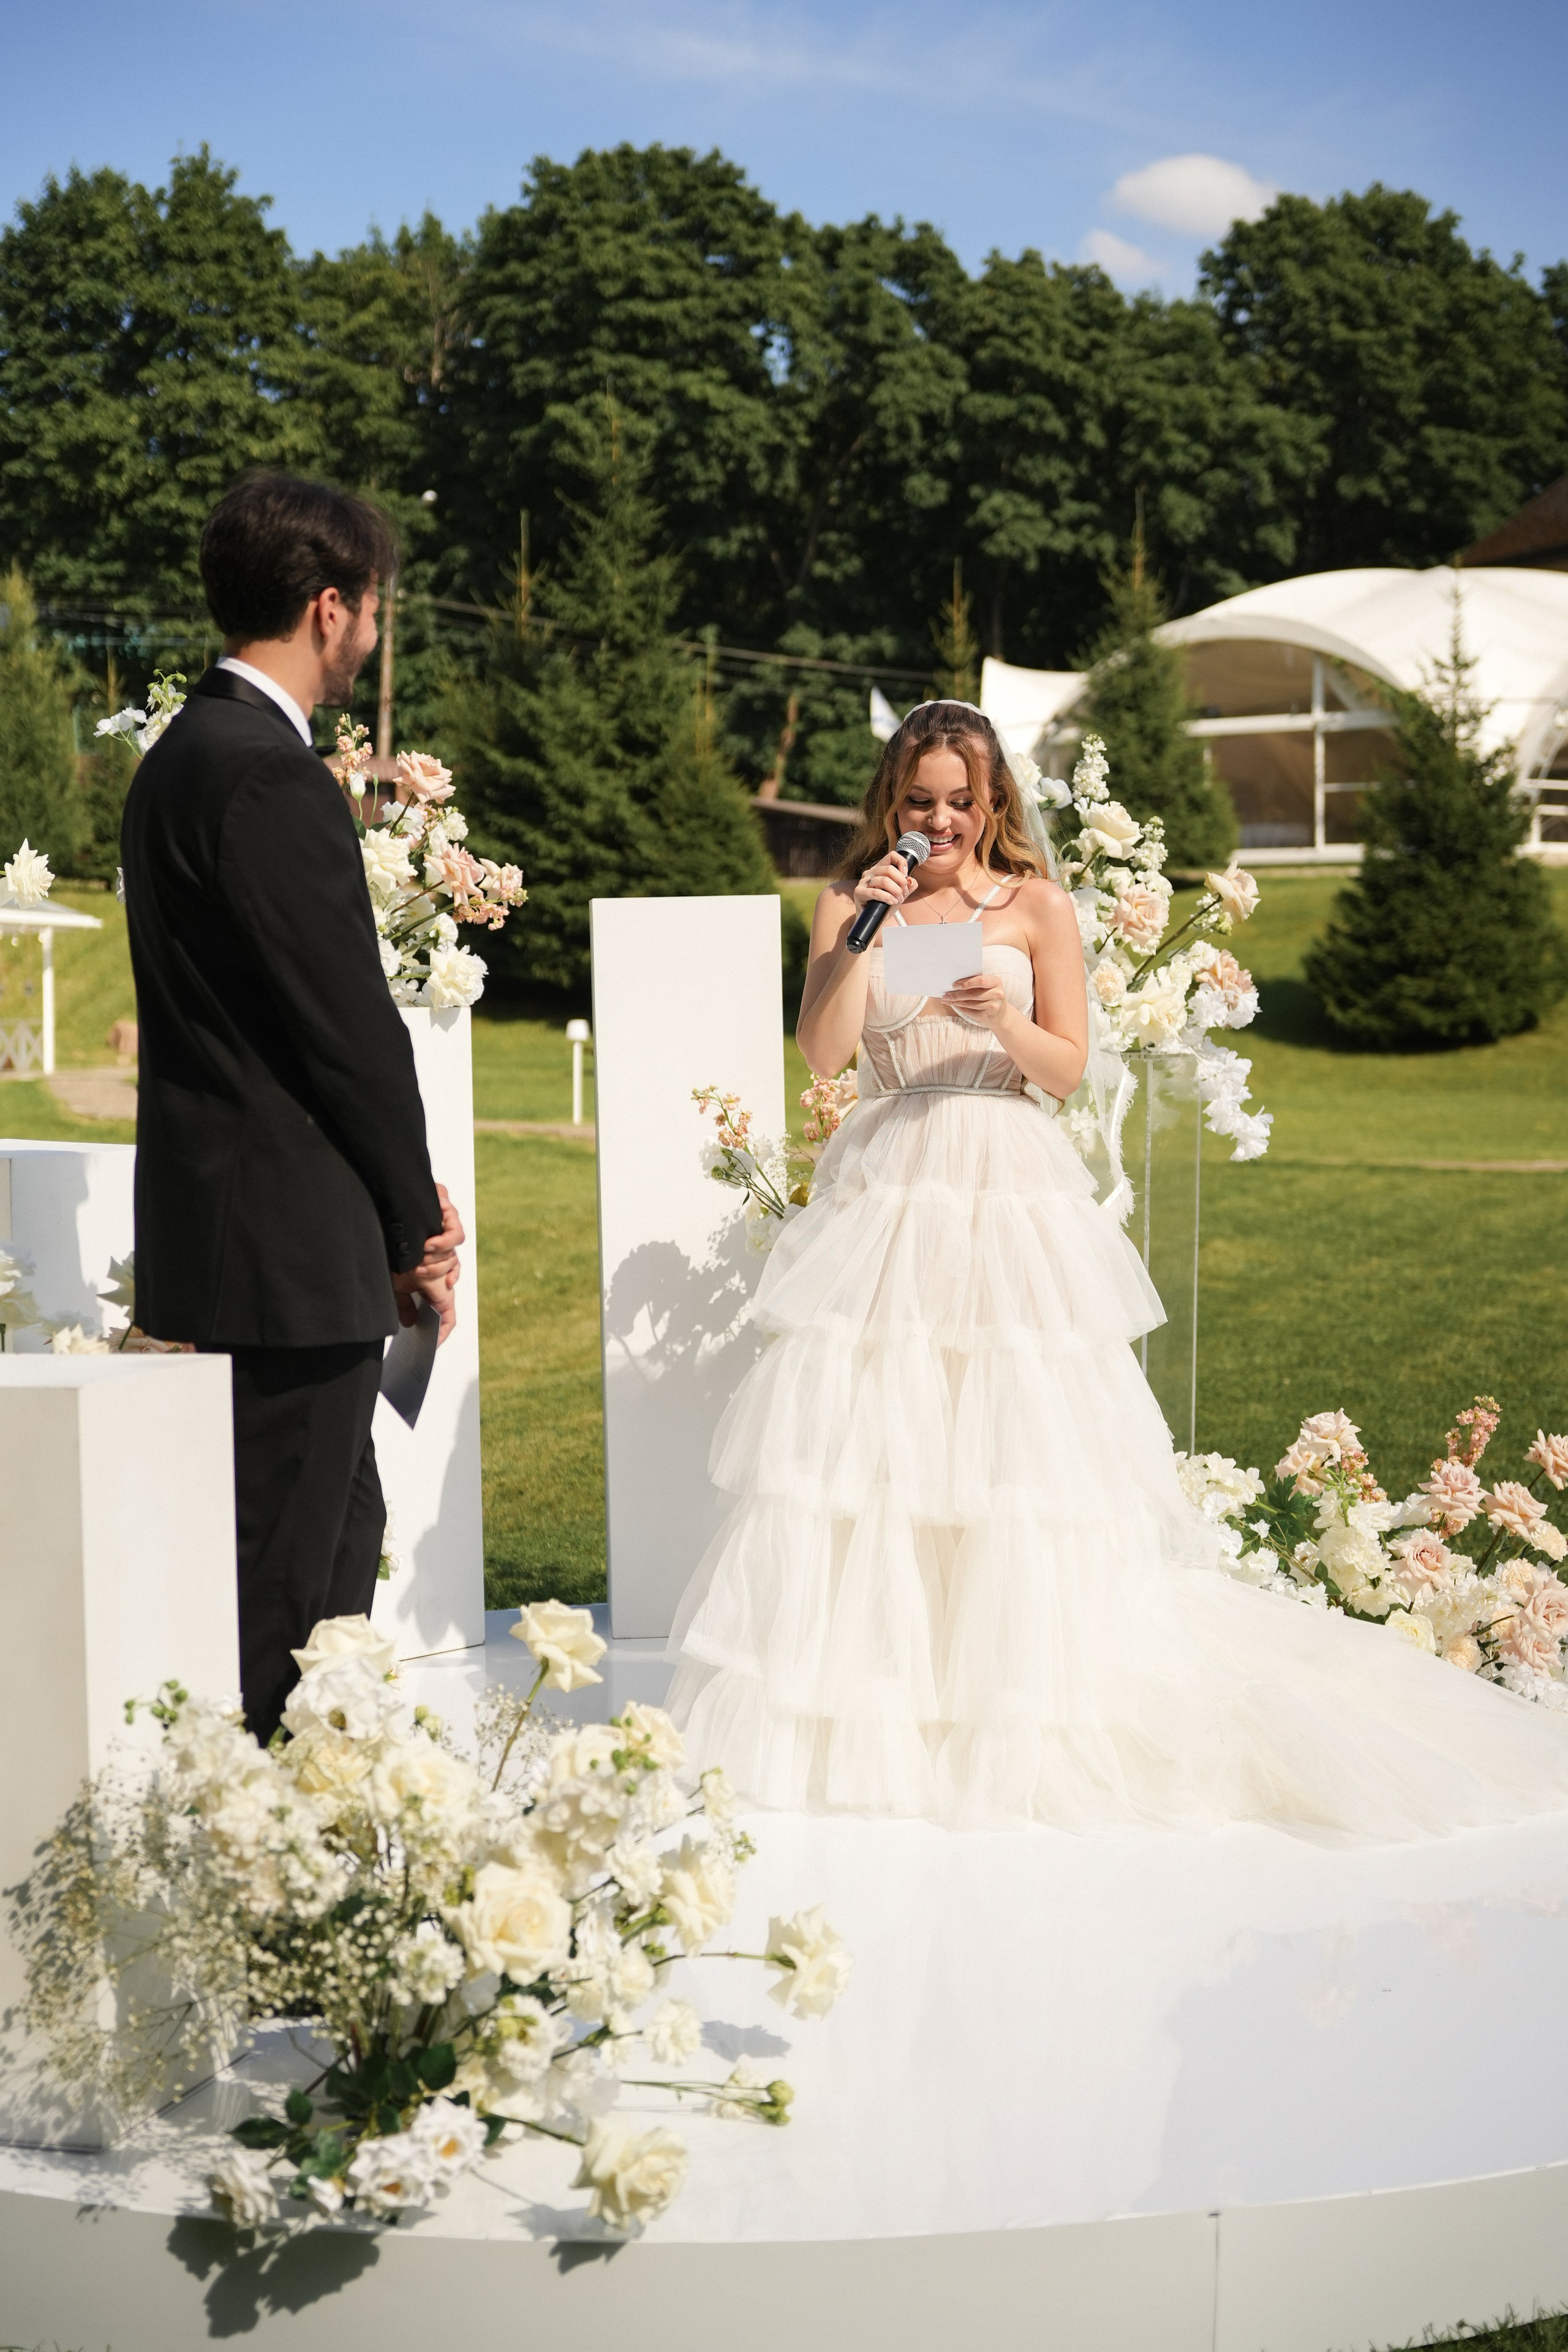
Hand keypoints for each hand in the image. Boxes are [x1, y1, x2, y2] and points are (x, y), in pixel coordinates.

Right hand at [391, 1182, 464, 1343]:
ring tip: (417, 1256)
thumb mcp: (394, 1278)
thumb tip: (409, 1324)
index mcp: (432, 1278)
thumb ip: (404, 1301)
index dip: (444, 1326)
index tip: (434, 1343)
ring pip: (453, 1260)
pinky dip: (443, 1242)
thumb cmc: (392, 1242)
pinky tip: (428, 1242)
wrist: (389, 1204)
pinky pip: (456, 1237)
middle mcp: (443, 1262)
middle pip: (450, 1282)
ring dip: (433, 1262)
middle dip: (432, 1280)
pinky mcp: (450, 1218)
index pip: (446, 1308)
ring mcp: (447, 1240)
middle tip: (415, 1274)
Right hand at [851, 852, 915, 917]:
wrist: (873, 921)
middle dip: (901, 882)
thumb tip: (911, 881)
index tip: (906, 876)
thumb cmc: (884, 906)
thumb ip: (908, 887)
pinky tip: (891, 902)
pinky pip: (875, 892)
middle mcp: (870, 872)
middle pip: (889, 869)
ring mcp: (863, 882)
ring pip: (884, 880)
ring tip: (898, 900)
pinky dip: (886, 897)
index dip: (902, 863)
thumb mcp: (900, 895)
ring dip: (895, 891)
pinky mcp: (858, 892)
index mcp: (879, 868)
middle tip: (903, 893)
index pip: (892, 856)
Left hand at [943, 969, 1011, 1034]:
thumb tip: (954, 984)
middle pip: (973, 994)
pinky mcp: (987, 1016)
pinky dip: (960, 1008)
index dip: (966, 983)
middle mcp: (997, 994)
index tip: (954, 985)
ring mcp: (993, 1006)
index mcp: (996, 982)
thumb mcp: (987, 986)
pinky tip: (954, 1005)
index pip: (981, 981)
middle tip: (946, 994)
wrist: (1000, 1014)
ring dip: (956, 1001)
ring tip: (947, 999)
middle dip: (957, 994)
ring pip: (969, 1003)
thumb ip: (974, 982)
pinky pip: (970, 1012)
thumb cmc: (988, 995)